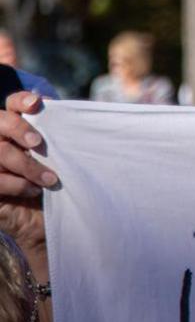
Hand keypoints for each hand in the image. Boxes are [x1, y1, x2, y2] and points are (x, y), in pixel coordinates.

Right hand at [0, 92, 54, 253]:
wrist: (49, 221)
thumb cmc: (56, 184)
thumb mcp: (60, 158)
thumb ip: (58, 135)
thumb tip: (62, 110)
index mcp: (16, 130)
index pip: (12, 104)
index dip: (21, 100)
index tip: (37, 104)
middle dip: (18, 129)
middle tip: (37, 142)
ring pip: (0, 151)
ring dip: (27, 165)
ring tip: (51, 179)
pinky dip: (17, 184)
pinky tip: (33, 190)